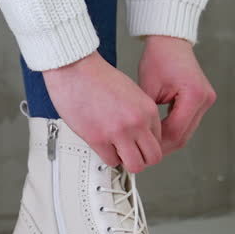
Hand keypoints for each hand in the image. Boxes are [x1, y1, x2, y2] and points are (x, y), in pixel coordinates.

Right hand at [42, 52, 162, 172]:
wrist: (75, 68)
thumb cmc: (97, 76)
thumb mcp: (131, 92)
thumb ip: (138, 113)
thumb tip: (138, 132)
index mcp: (147, 109)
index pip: (159, 140)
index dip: (147, 145)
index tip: (138, 145)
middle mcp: (137, 122)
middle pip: (153, 157)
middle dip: (142, 159)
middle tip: (132, 155)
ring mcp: (119, 132)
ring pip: (135, 165)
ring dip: (126, 162)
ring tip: (118, 154)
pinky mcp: (98, 139)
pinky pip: (111, 161)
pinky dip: (107, 157)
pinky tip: (103, 147)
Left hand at [138, 36, 216, 153]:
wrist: (170, 43)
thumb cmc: (159, 58)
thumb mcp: (148, 88)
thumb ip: (147, 116)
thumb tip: (140, 138)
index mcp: (194, 95)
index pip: (175, 132)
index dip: (158, 144)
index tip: (143, 148)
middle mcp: (204, 99)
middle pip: (184, 136)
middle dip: (163, 146)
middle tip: (145, 152)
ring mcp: (206, 101)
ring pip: (186, 132)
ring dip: (168, 140)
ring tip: (149, 145)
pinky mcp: (202, 101)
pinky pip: (187, 123)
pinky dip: (173, 130)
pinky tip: (158, 134)